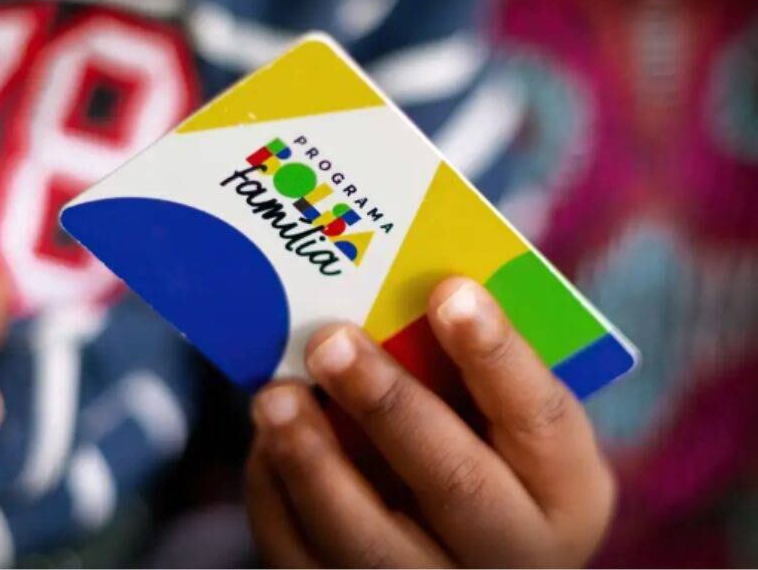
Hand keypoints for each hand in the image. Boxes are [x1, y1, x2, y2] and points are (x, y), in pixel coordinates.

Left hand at [246, 278, 614, 567]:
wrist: (464, 549)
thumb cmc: (484, 454)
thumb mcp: (503, 422)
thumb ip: (469, 372)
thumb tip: (392, 293)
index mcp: (565, 492)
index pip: (541, 418)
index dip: (496, 352)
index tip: (450, 291)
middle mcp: (513, 553)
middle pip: (455, 483)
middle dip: (387, 404)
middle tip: (331, 341)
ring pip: (370, 543)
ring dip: (313, 462)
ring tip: (275, 397)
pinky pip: (309, 560)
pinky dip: (278, 499)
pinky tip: (268, 444)